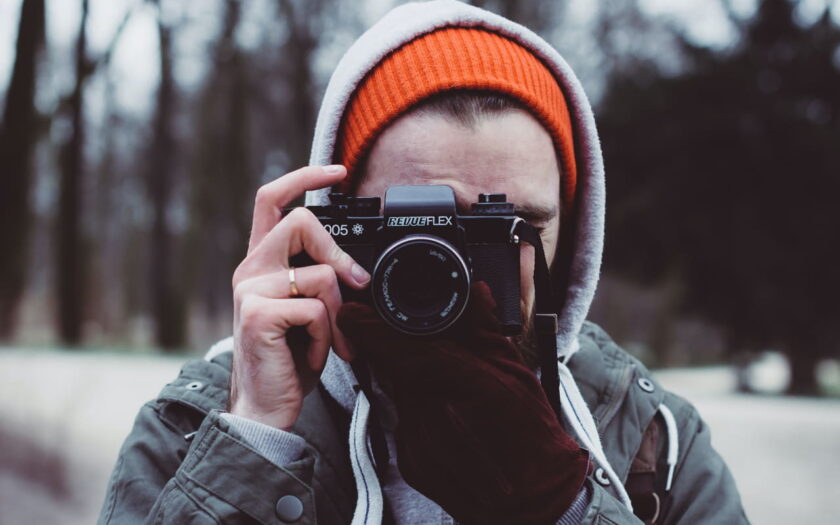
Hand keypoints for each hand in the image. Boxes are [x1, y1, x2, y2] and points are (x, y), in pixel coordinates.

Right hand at [230, 165, 370, 429]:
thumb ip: (319, 281)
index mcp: (260, 263)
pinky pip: (316, 310)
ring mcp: (249, 290)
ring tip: (330, 343)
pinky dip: (327, 338)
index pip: (272, 199)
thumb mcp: (307, 313)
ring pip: (319, 275)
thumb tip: (354, 269)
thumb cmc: (289, 360)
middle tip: (355, 285)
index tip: (336, 170)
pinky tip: (315, 356)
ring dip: (338, 315)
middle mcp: (249, 269)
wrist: (265, 408)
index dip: (303, 176)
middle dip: (337, 252)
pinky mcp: (257, 314)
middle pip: (299, 221)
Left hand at [337, 283, 588, 524]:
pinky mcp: (411, 462)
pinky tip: (445, 417)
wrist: (531, 499)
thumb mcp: (515, 371)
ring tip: (446, 388)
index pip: (399, 349)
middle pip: (394, 369)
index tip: (352, 313)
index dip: (370, 329)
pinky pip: (405, 424)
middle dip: (397, 352)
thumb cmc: (530, 434)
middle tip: (412, 343)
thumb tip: (475, 291)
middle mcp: (431, 413)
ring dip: (411, 383)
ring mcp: (417, 441)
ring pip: (399, 395)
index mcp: (459, 383)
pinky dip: (418, 413)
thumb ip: (485, 329)